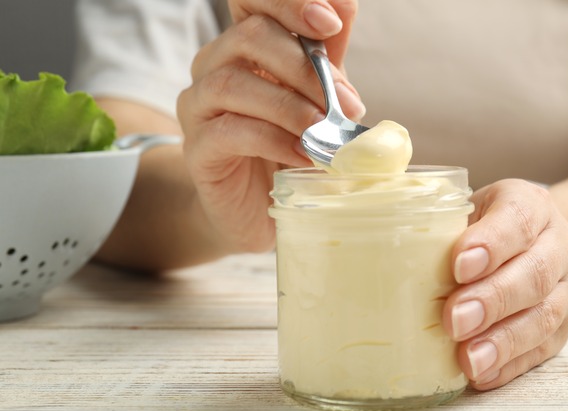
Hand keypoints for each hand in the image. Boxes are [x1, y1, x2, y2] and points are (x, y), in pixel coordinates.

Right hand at [176, 0, 363, 251]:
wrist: (259, 210)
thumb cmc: (290, 146)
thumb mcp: (318, 98)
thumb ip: (327, 56)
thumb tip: (343, 7)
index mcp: (246, 46)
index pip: (252, 1)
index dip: (288, 3)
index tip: (329, 25)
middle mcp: (215, 66)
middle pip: (249, 36)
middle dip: (305, 67)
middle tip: (346, 103)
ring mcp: (199, 106)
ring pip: (232, 82)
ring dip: (289, 106)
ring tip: (324, 131)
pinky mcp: (197, 148)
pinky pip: (229, 131)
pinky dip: (273, 139)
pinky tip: (302, 154)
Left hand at [442, 179, 567, 389]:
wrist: (535, 243)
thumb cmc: (482, 227)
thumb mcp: (464, 210)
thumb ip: (438, 225)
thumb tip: (382, 251)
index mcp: (531, 204)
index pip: (518, 219)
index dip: (491, 243)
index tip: (459, 266)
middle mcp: (559, 243)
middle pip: (535, 273)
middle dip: (493, 300)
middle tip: (454, 320)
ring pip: (544, 316)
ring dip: (503, 341)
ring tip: (469, 359)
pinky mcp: (564, 327)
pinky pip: (543, 350)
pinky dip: (511, 365)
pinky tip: (483, 374)